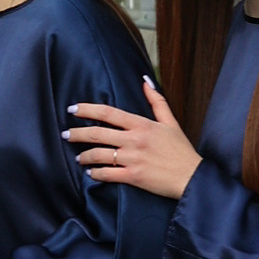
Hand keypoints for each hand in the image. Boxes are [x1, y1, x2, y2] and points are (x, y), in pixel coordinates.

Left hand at [65, 79, 201, 200]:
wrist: (192, 177)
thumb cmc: (181, 150)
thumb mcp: (170, 122)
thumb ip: (156, 101)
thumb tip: (145, 81)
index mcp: (142, 125)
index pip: (108, 113)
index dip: (87, 109)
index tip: (73, 109)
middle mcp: (134, 140)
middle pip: (97, 133)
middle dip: (77, 133)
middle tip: (66, 134)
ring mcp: (132, 159)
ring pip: (99, 155)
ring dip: (84, 156)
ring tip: (78, 157)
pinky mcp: (133, 177)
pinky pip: (107, 174)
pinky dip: (96, 173)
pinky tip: (91, 172)